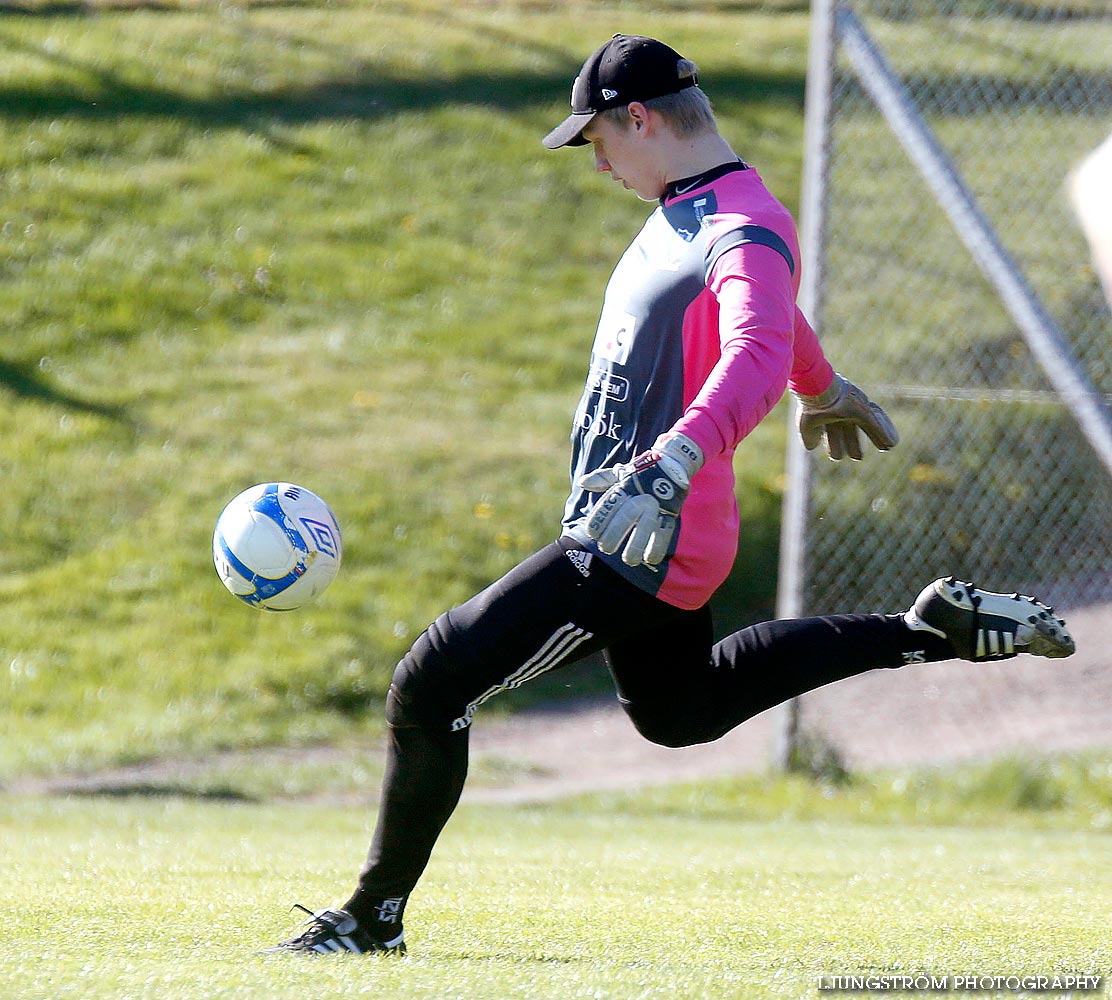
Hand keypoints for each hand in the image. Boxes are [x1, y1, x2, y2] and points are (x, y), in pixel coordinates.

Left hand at [578, 432, 703, 567]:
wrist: (672, 464)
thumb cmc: (641, 473)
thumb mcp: (621, 473)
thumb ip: (601, 479)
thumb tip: (582, 482)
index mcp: (626, 485)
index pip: (610, 503)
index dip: (599, 519)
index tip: (592, 534)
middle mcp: (641, 495)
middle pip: (627, 515)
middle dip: (615, 534)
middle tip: (606, 549)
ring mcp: (658, 504)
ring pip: (647, 526)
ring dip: (637, 545)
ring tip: (629, 560)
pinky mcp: (670, 513)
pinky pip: (665, 531)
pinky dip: (658, 547)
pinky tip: (649, 559)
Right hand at [796, 374, 898, 460]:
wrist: (819, 390)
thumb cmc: (811, 407)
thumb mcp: (806, 426)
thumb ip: (809, 437)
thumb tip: (811, 447)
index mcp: (827, 414)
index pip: (832, 432)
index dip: (834, 445)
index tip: (836, 456)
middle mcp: (842, 411)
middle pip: (850, 430)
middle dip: (853, 444)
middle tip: (857, 457)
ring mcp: (855, 410)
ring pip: (867, 427)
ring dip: (876, 438)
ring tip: (885, 448)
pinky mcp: (864, 411)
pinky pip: (876, 426)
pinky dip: (883, 435)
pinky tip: (891, 444)